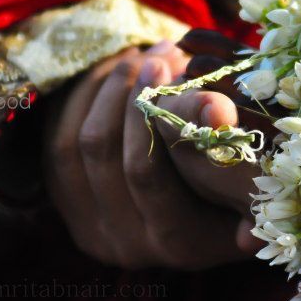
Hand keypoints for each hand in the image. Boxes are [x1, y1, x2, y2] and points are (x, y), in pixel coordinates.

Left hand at [43, 41, 252, 270]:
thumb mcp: (240, 161)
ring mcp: (95, 232)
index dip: (154, 112)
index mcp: (182, 244)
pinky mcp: (70, 210)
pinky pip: (59, 145)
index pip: (147, 174)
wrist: (209, 203)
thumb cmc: (240, 176)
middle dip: (130, 90)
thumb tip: (216, 111)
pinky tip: (116, 75)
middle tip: (157, 52)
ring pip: (79, 145)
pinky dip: (85, 102)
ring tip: (142, 56)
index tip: (177, 60)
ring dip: (108, 89)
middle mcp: (132, 248)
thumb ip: (224, 135)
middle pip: (106, 154)